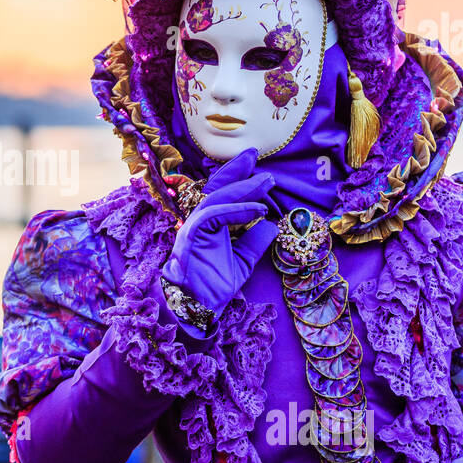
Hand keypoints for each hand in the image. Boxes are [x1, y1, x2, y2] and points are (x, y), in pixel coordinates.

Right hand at [162, 148, 277, 315]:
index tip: (259, 167)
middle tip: (254, 155)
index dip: (239, 178)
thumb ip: (254, 243)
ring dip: (244, 189)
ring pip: (217, 198)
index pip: (223, 194)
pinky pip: (215, 215)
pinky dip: (237, 210)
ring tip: (267, 183)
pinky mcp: (192, 235)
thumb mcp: (243, 261)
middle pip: (216, 187)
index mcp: (210, 224)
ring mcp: (193, 227)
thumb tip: (270, 226)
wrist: (197, 307)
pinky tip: (257, 209)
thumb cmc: (213, 286)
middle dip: (236, 170)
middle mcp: (200, 221)